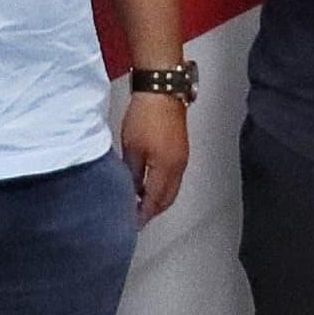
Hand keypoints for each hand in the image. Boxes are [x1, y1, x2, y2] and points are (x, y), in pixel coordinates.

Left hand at [120, 87, 188, 221]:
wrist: (162, 92)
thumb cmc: (146, 116)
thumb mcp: (132, 148)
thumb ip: (133, 174)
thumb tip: (132, 190)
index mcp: (166, 169)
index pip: (155, 200)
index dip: (143, 214)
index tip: (132, 222)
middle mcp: (178, 167)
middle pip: (167, 198)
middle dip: (153, 210)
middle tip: (138, 217)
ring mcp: (181, 158)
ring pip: (172, 188)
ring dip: (159, 198)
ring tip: (142, 203)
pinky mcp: (180, 149)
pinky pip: (174, 176)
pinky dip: (163, 186)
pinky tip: (151, 183)